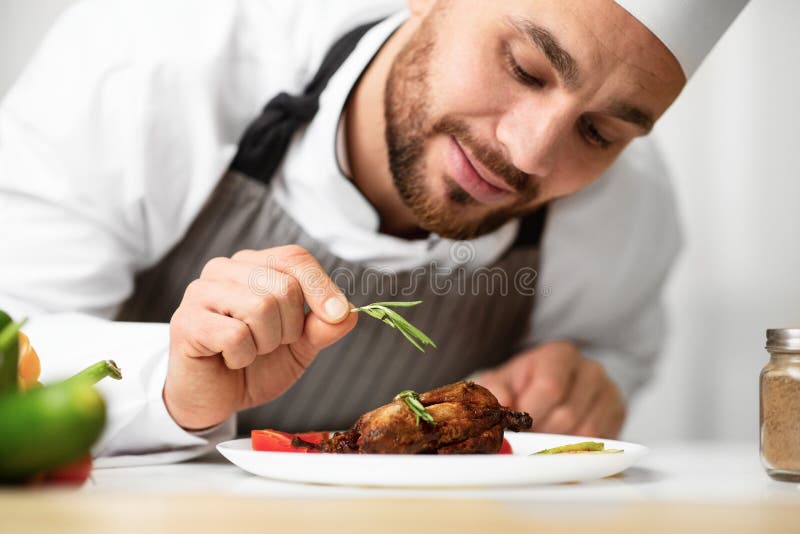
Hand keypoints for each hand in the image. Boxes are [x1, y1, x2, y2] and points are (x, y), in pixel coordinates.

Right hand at [164, 245, 357, 429]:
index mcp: (254, 265)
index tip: (337, 315)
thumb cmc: (255, 365)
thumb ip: (324, 327)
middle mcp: (225, 269)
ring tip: (250, 351)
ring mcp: (201, 292)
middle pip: (283, 286)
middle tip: (271, 344)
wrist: (214, 398)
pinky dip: (242, 357)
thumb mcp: (300, 346)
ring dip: (266, 342)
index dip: (321, 287)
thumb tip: (348, 313)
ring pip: (260, 307)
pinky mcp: (187, 322)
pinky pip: (236, 335)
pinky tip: (229, 359)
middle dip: (290, 327)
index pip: (295, 258)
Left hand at [474, 341, 625, 437]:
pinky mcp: (618, 415)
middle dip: (542, 432)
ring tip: (544, 436)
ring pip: (586, 432)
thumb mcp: (500, 383)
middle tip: (529, 434)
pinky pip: (600, 442)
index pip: (550, 388)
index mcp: (559, 355)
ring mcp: (609, 392)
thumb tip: (500, 406)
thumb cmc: (520, 387)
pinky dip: (577, 448)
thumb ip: (495, 391)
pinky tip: (561, 441)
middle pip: (568, 414)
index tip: (516, 425)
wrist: (545, 390)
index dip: (530, 413)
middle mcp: (590, 369)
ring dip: (559, 443)